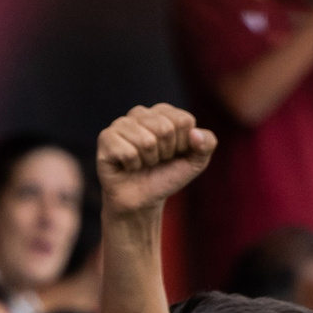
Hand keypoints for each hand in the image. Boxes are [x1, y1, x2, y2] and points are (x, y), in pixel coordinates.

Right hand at [97, 105, 216, 218]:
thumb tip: (195, 134)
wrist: (141, 201)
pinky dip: (132, 166)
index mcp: (163, 112)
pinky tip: (128, 167)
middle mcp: (140, 113)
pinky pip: (128, 152)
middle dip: (165, 153)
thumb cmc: (166, 176)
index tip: (173, 155)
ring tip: (142, 164)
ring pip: (147, 141)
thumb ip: (206, 144)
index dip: (182, 145)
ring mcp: (121, 123)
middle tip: (156, 161)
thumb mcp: (195, 162)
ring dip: (148, 161)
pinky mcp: (106, 138)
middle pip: (165, 129)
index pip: (184, 121)